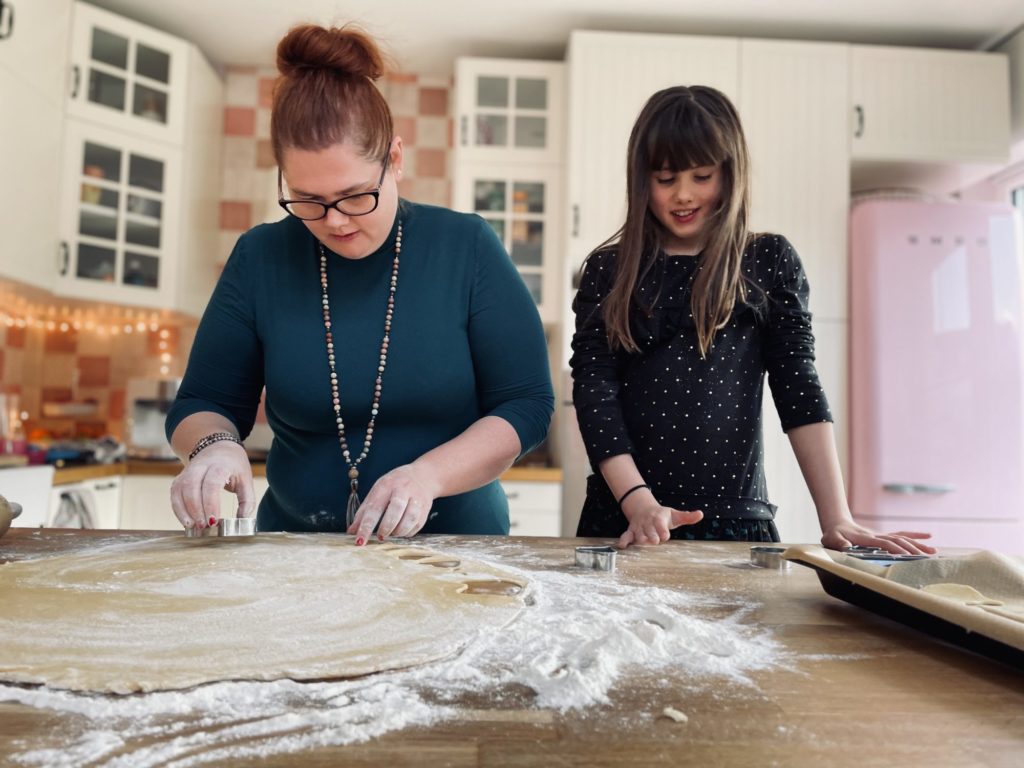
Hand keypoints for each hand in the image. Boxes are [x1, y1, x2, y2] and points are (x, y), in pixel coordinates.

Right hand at [169, 441, 255, 530]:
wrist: (219, 447)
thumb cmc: (234, 466)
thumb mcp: (246, 479)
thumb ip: (247, 500)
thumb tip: (242, 520)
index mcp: (220, 465)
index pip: (211, 484)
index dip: (210, 504)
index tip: (214, 521)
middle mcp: (201, 466)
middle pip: (192, 487)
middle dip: (196, 509)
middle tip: (203, 527)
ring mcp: (188, 471)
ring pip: (180, 490)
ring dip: (184, 511)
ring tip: (192, 527)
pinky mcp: (180, 478)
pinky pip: (174, 494)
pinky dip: (178, 509)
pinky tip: (186, 522)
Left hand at [348, 464, 438, 544]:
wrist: (422, 476)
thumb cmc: (394, 486)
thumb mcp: (377, 492)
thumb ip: (363, 512)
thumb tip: (351, 531)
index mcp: (386, 485)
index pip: (374, 508)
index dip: (366, 526)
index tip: (359, 541)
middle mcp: (402, 489)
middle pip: (395, 509)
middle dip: (386, 527)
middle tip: (380, 536)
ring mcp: (416, 498)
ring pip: (409, 518)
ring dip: (399, 531)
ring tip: (391, 534)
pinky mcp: (426, 507)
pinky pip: (417, 524)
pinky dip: (408, 532)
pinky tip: (401, 531)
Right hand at [616, 501, 703, 548]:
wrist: (644, 509)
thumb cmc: (663, 516)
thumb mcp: (675, 515)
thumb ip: (688, 517)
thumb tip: (701, 514)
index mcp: (659, 517)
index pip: (660, 524)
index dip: (663, 530)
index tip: (665, 536)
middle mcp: (648, 522)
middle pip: (648, 530)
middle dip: (651, 536)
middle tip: (655, 541)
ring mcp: (639, 527)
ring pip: (637, 534)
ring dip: (639, 539)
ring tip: (642, 543)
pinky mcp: (631, 531)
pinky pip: (626, 535)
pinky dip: (624, 540)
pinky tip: (623, 546)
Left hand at [821, 521, 935, 555]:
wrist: (837, 524)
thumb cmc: (833, 534)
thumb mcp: (831, 539)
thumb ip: (838, 543)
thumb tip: (846, 547)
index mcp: (867, 539)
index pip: (884, 543)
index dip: (895, 549)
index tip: (907, 555)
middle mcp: (878, 536)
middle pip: (898, 541)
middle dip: (912, 549)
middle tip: (927, 558)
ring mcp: (882, 535)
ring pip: (903, 538)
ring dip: (918, 544)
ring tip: (934, 552)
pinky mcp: (884, 536)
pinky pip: (901, 534)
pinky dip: (915, 535)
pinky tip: (929, 536)